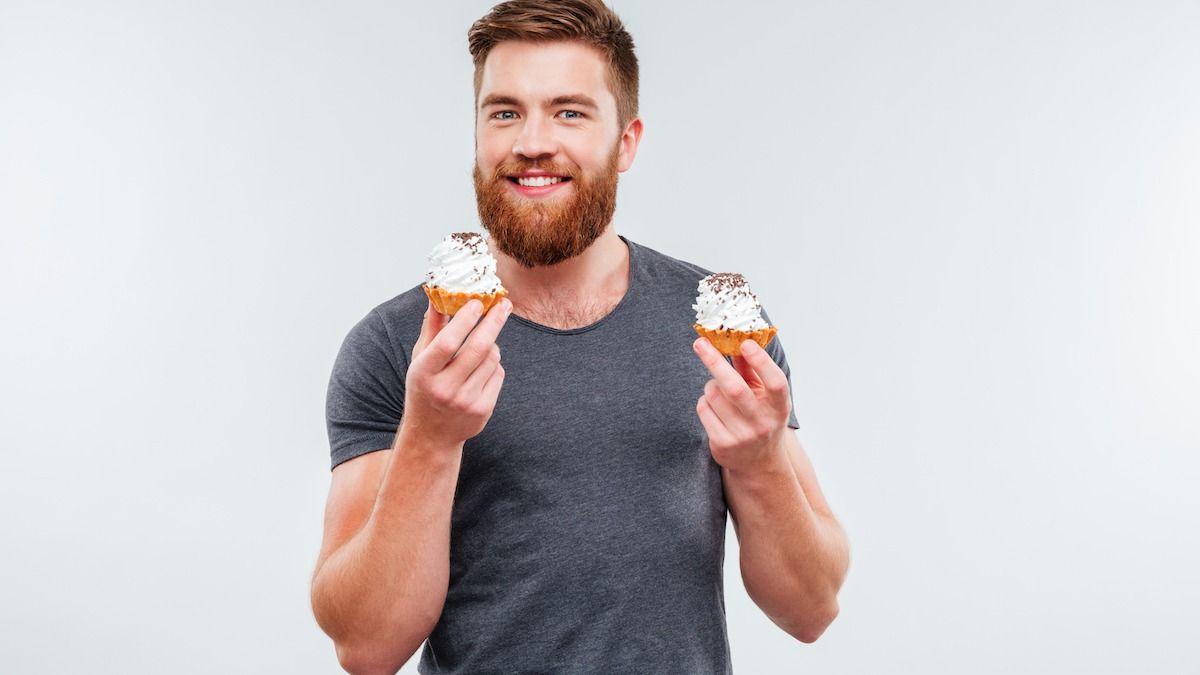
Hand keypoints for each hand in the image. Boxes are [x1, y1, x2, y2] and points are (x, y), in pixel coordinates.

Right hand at [400, 298, 510, 448]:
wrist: (431, 435)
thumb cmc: (425, 388)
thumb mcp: (420, 360)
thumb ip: (431, 328)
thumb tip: (439, 296)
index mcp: (423, 373)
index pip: (447, 342)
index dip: (464, 320)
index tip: (477, 302)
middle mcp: (444, 389)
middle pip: (477, 348)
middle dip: (494, 322)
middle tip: (504, 304)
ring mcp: (465, 402)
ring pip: (492, 358)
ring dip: (492, 344)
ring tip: (482, 344)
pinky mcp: (483, 410)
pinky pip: (498, 374)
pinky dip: (494, 364)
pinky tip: (481, 368)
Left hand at [692, 337, 791, 472]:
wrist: (758, 463)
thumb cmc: (761, 417)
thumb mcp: (764, 395)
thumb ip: (752, 370)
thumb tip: (738, 339)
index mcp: (779, 407)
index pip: (775, 383)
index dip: (761, 362)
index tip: (745, 343)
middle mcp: (763, 423)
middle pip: (735, 388)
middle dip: (714, 362)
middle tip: (700, 343)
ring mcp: (742, 436)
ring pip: (713, 395)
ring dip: (710, 385)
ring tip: (718, 390)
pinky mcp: (722, 444)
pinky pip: (704, 409)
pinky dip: (704, 401)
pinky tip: (713, 406)